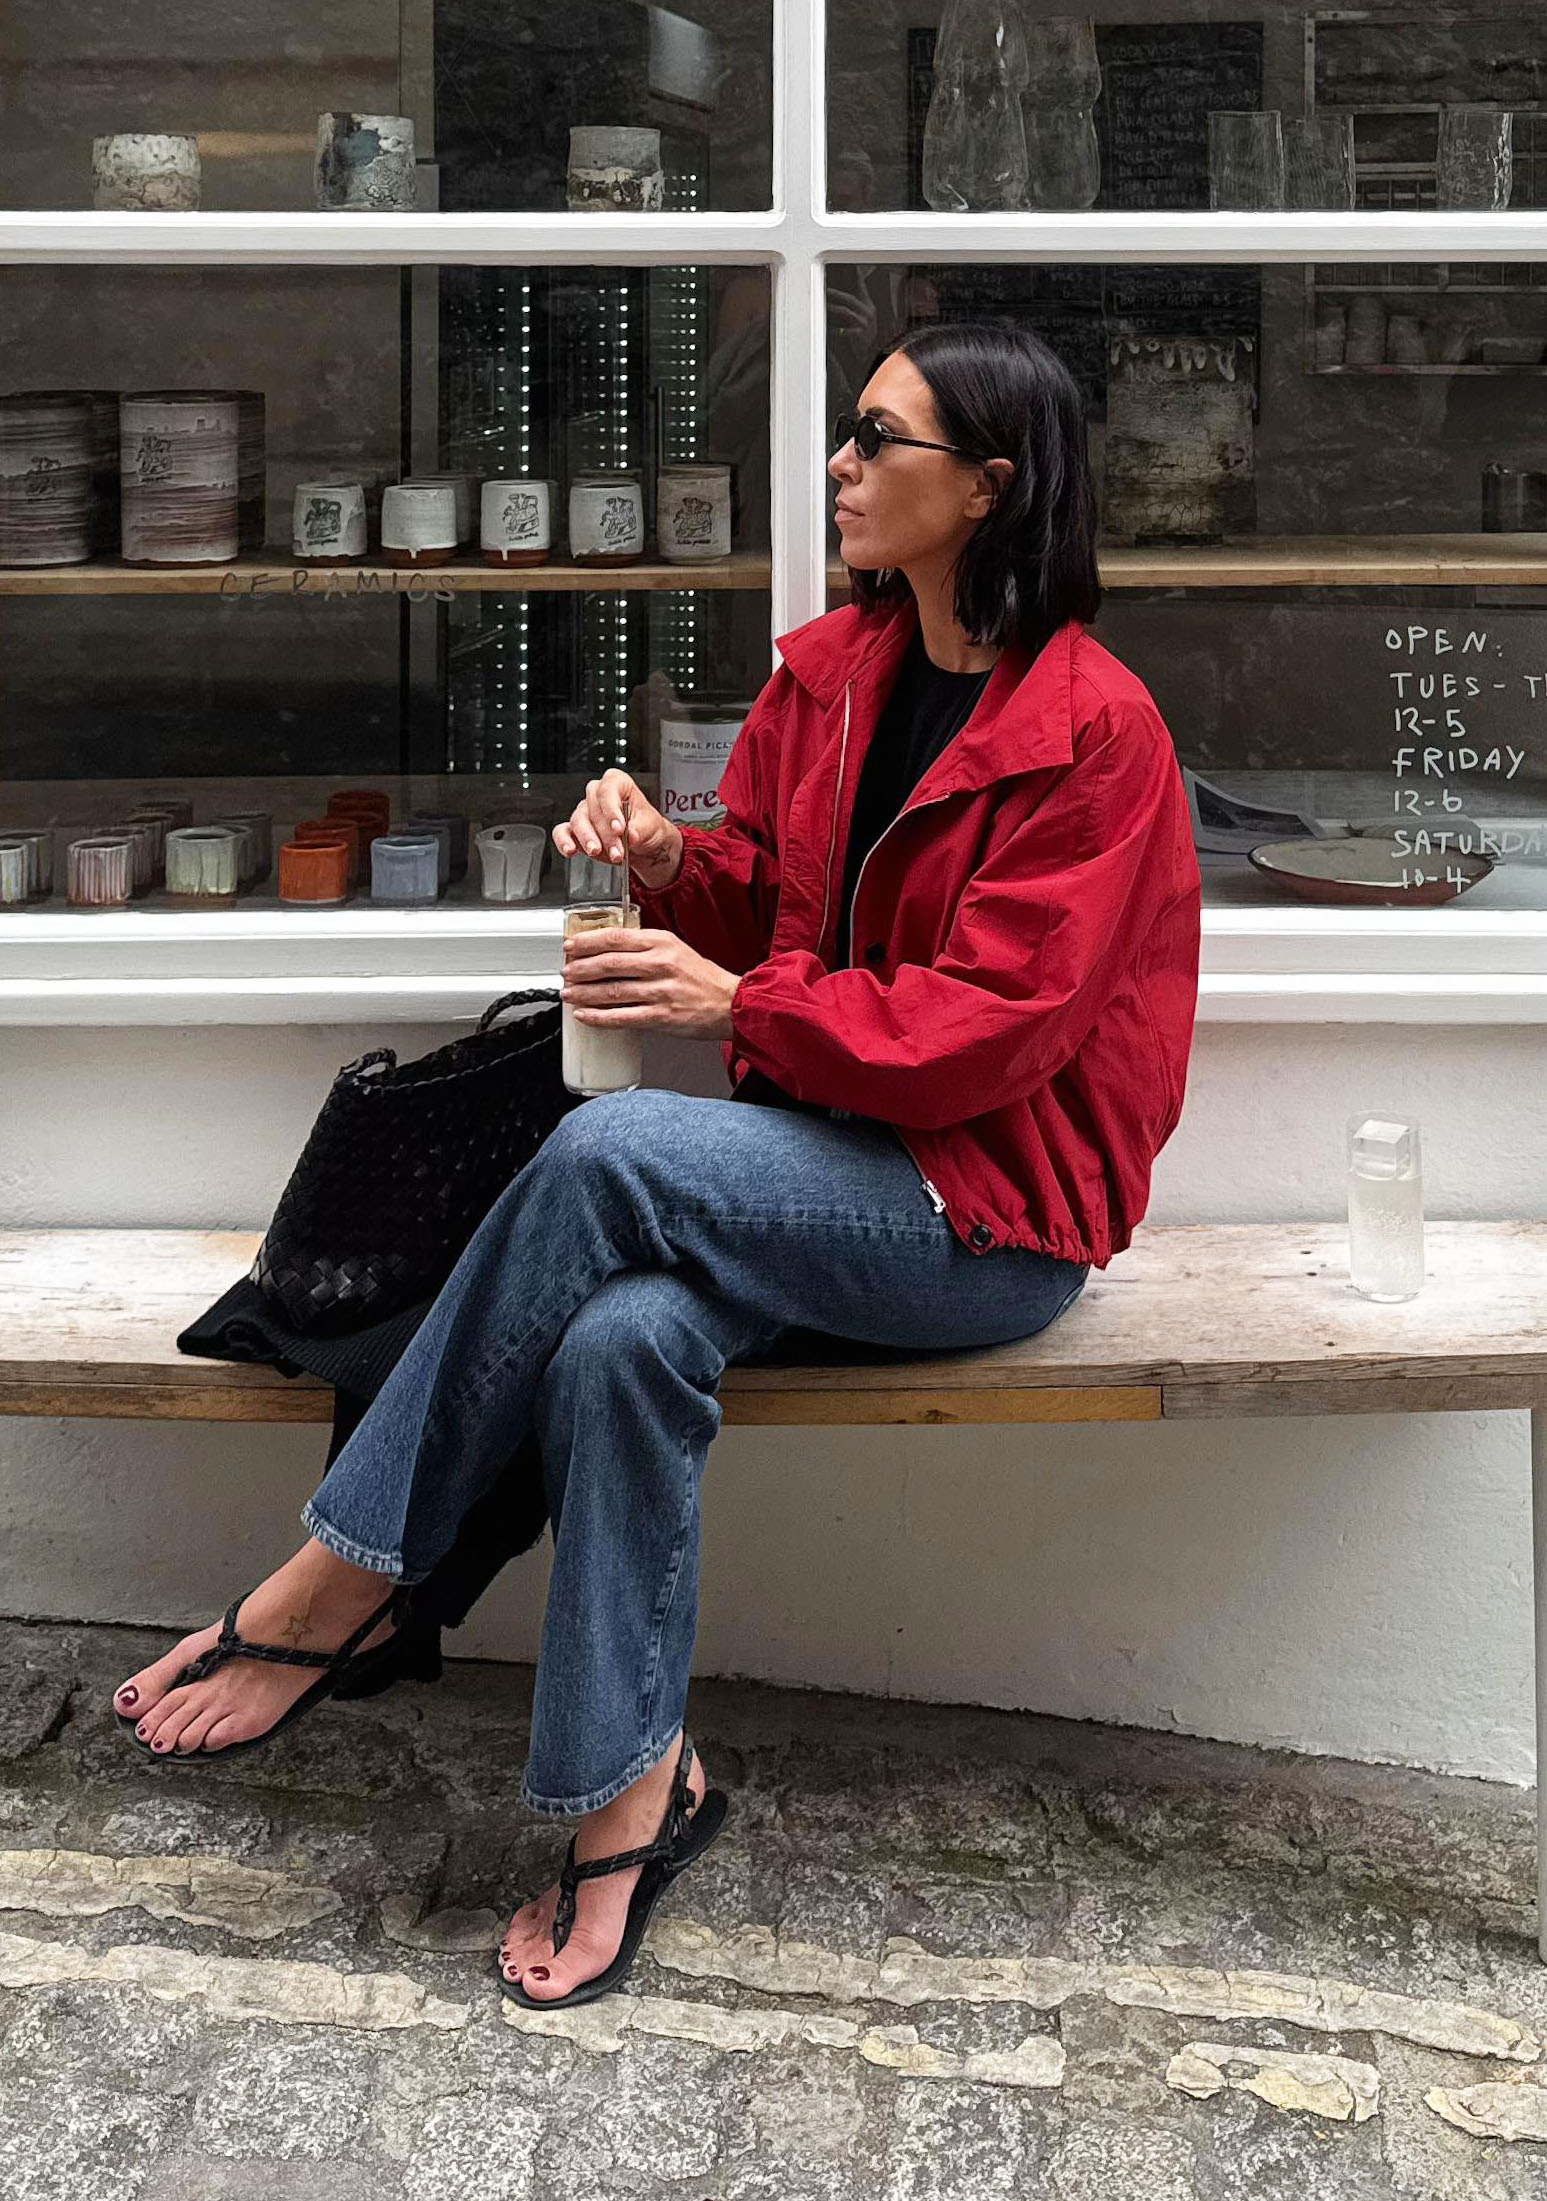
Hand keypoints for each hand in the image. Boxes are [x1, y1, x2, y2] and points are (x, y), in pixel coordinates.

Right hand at [552, 770, 682, 892]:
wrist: (644, 846)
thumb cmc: (646, 827)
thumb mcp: (650, 826)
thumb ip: (640, 829)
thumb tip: (631, 835)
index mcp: (617, 784)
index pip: (607, 790)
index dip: (611, 810)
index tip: (619, 828)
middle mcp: (598, 795)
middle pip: (592, 808)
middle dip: (604, 833)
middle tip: (617, 850)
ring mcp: (585, 812)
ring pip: (577, 821)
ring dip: (588, 839)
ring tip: (598, 852)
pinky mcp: (576, 830)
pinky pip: (562, 832)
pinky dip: (564, 841)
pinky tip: (570, 850)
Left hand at [562, 926, 737, 1040]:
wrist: (732, 1003)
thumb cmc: (702, 978)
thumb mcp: (675, 949)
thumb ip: (645, 947)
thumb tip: (606, 951)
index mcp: (662, 942)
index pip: (615, 937)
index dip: (587, 942)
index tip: (570, 946)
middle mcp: (660, 964)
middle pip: (608, 963)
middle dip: (579, 969)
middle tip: (565, 973)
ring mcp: (661, 991)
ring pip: (611, 990)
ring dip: (583, 993)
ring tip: (569, 994)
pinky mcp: (661, 1017)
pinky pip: (621, 1017)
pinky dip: (598, 1017)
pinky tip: (584, 1016)